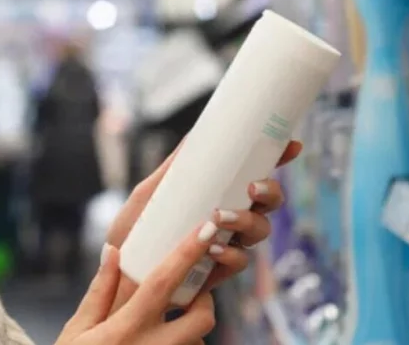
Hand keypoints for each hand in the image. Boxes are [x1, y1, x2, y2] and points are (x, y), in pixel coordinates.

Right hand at [56, 226, 215, 344]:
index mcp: (125, 329)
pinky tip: (156, 344)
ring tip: (165, 325)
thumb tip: (113, 251)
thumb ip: (100, 291)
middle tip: (190, 290)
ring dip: (190, 329)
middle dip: (204, 298)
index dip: (187, 253)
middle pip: (202, 317)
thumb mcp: (77, 330)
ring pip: (199, 342)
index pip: (163, 283)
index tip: (206, 228)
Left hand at [106, 140, 302, 287]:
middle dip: (270, 192)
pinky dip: (232, 254)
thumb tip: (193, 137)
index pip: (254, 173)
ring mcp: (227, 243)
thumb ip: (171, 168)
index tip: (292, 145)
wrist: (117, 271)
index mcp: (218, 193)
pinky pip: (239, 261)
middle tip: (252, 187)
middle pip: (268, 202)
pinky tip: (214, 248)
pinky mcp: (217, 271)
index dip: (278, 158)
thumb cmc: (134, 230)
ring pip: (259, 230)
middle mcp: (229, 217)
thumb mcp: (149, 193)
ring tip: (220, 217)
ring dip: (248, 221)